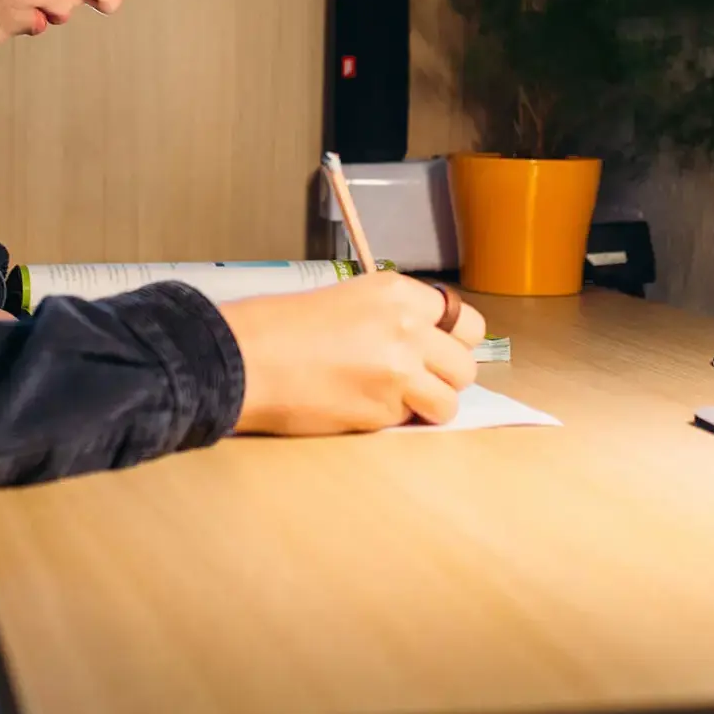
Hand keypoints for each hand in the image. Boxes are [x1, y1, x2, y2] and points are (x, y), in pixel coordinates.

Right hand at [216, 272, 485, 434]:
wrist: (248, 358)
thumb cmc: (282, 327)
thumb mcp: (350, 300)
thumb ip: (394, 317)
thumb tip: (426, 344)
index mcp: (398, 292)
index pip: (464, 320)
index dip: (452, 341)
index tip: (436, 350)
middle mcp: (408, 327)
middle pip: (465, 364)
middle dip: (444, 377)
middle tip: (415, 380)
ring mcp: (400, 371)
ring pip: (450, 400)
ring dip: (428, 406)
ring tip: (394, 400)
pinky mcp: (384, 410)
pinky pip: (413, 421)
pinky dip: (396, 421)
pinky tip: (364, 406)